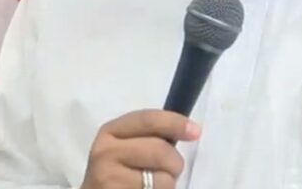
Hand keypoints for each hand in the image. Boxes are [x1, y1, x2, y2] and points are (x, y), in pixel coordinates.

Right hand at [79, 110, 200, 188]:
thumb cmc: (117, 171)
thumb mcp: (125, 147)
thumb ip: (148, 136)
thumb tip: (189, 129)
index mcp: (110, 132)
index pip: (147, 120)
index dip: (174, 123)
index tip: (196, 131)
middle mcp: (105, 152)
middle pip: (160, 151)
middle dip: (175, 163)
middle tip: (169, 171)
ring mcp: (109, 179)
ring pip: (163, 180)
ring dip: (167, 186)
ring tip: (151, 186)